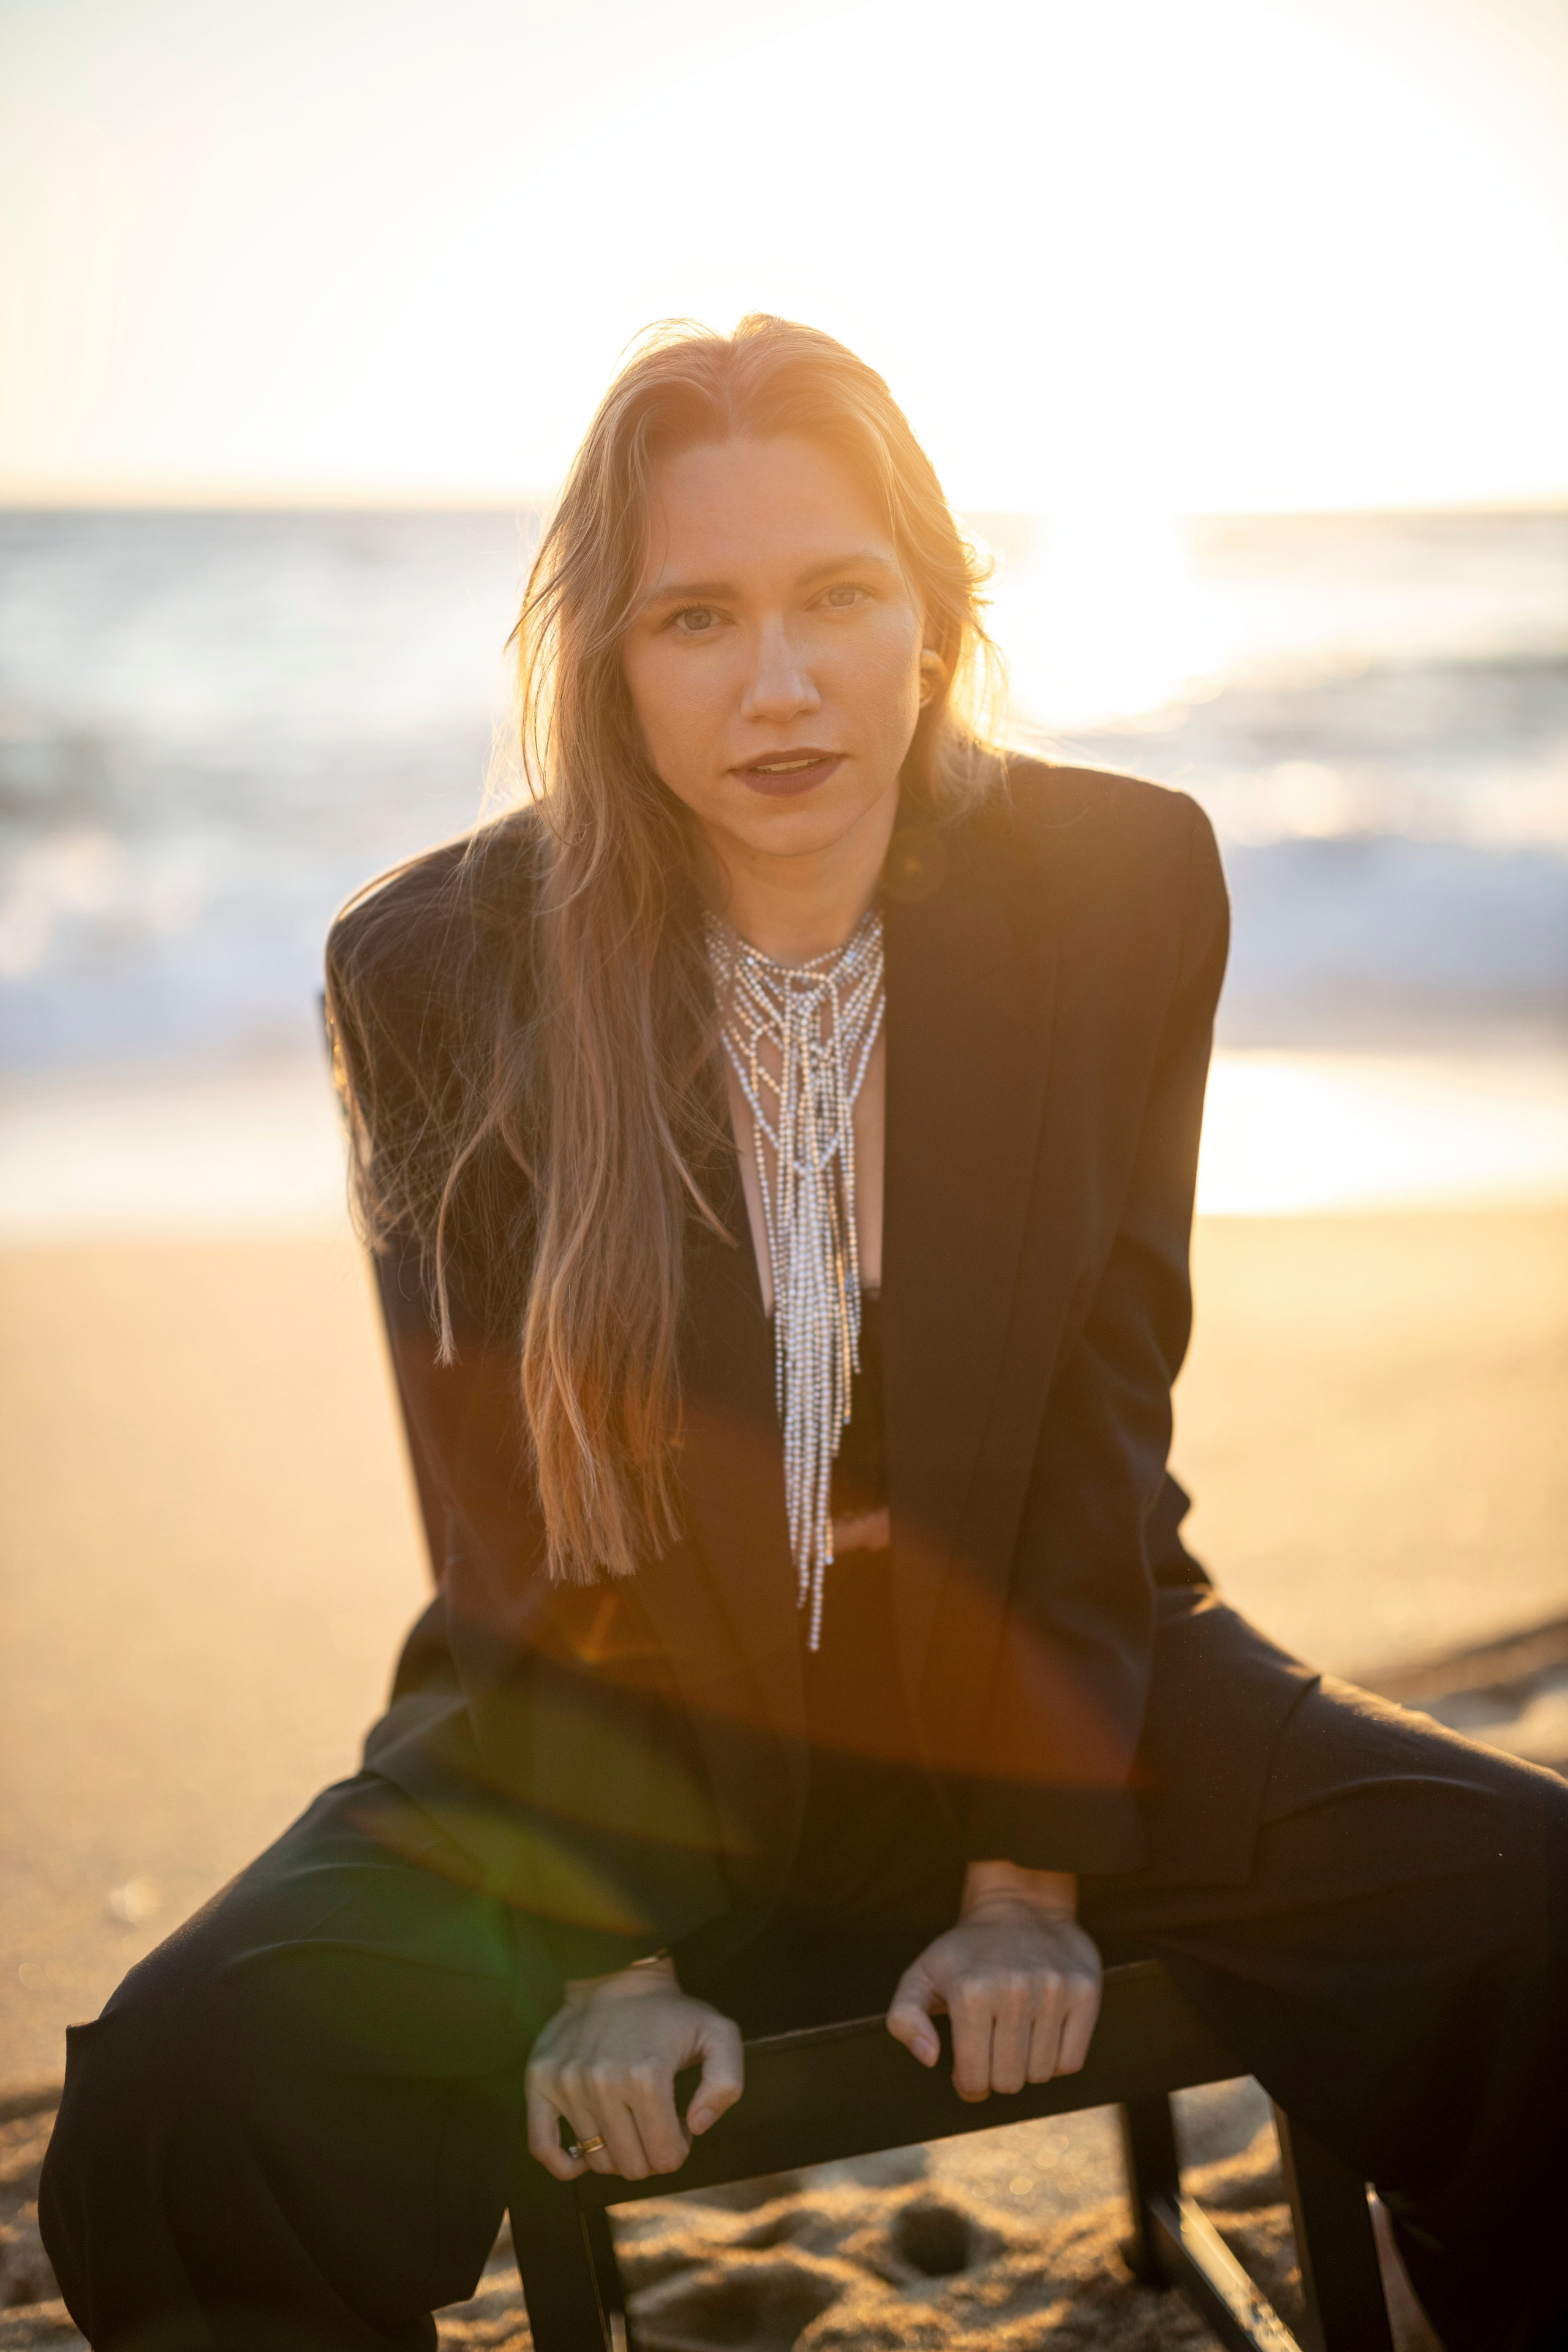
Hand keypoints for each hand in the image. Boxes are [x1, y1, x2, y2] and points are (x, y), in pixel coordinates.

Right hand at [525, 1957, 743, 2181]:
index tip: (679, 2126)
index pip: (666, 2157)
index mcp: (647, 2076)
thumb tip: (696, 2127)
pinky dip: (566, 2163)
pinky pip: (543, 2147)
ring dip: (617, 2152)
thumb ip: (726, 2083)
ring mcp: (567, 2083)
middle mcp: (603, 2083)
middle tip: (654, 2124)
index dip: (678, 2149)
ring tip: (628, 2121)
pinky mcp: (540, 2081)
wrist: (618, 1976)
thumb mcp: (719, 2034)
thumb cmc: (671, 2013)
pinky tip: (585, 2154)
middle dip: (651, 2154)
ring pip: (597, 2161)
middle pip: (632, 2166)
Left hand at [886, 1880, 1102, 2101]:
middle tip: (993, 2051)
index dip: (969, 2085)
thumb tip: (929, 2058)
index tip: (969, 2072)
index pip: (974, 2079)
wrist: (1020, 1905)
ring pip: (1041, 2075)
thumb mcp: (920, 1976)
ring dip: (1027, 2067)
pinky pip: (1071, 2062)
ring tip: (1017, 2036)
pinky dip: (1056, 2061)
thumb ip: (904, 2019)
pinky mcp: (1084, 1991)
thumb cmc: (966, 1951)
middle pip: (1009, 2082)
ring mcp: (1053, 1991)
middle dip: (997, 2076)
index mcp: (970, 1993)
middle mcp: (1013, 1991)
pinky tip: (1042, 2034)